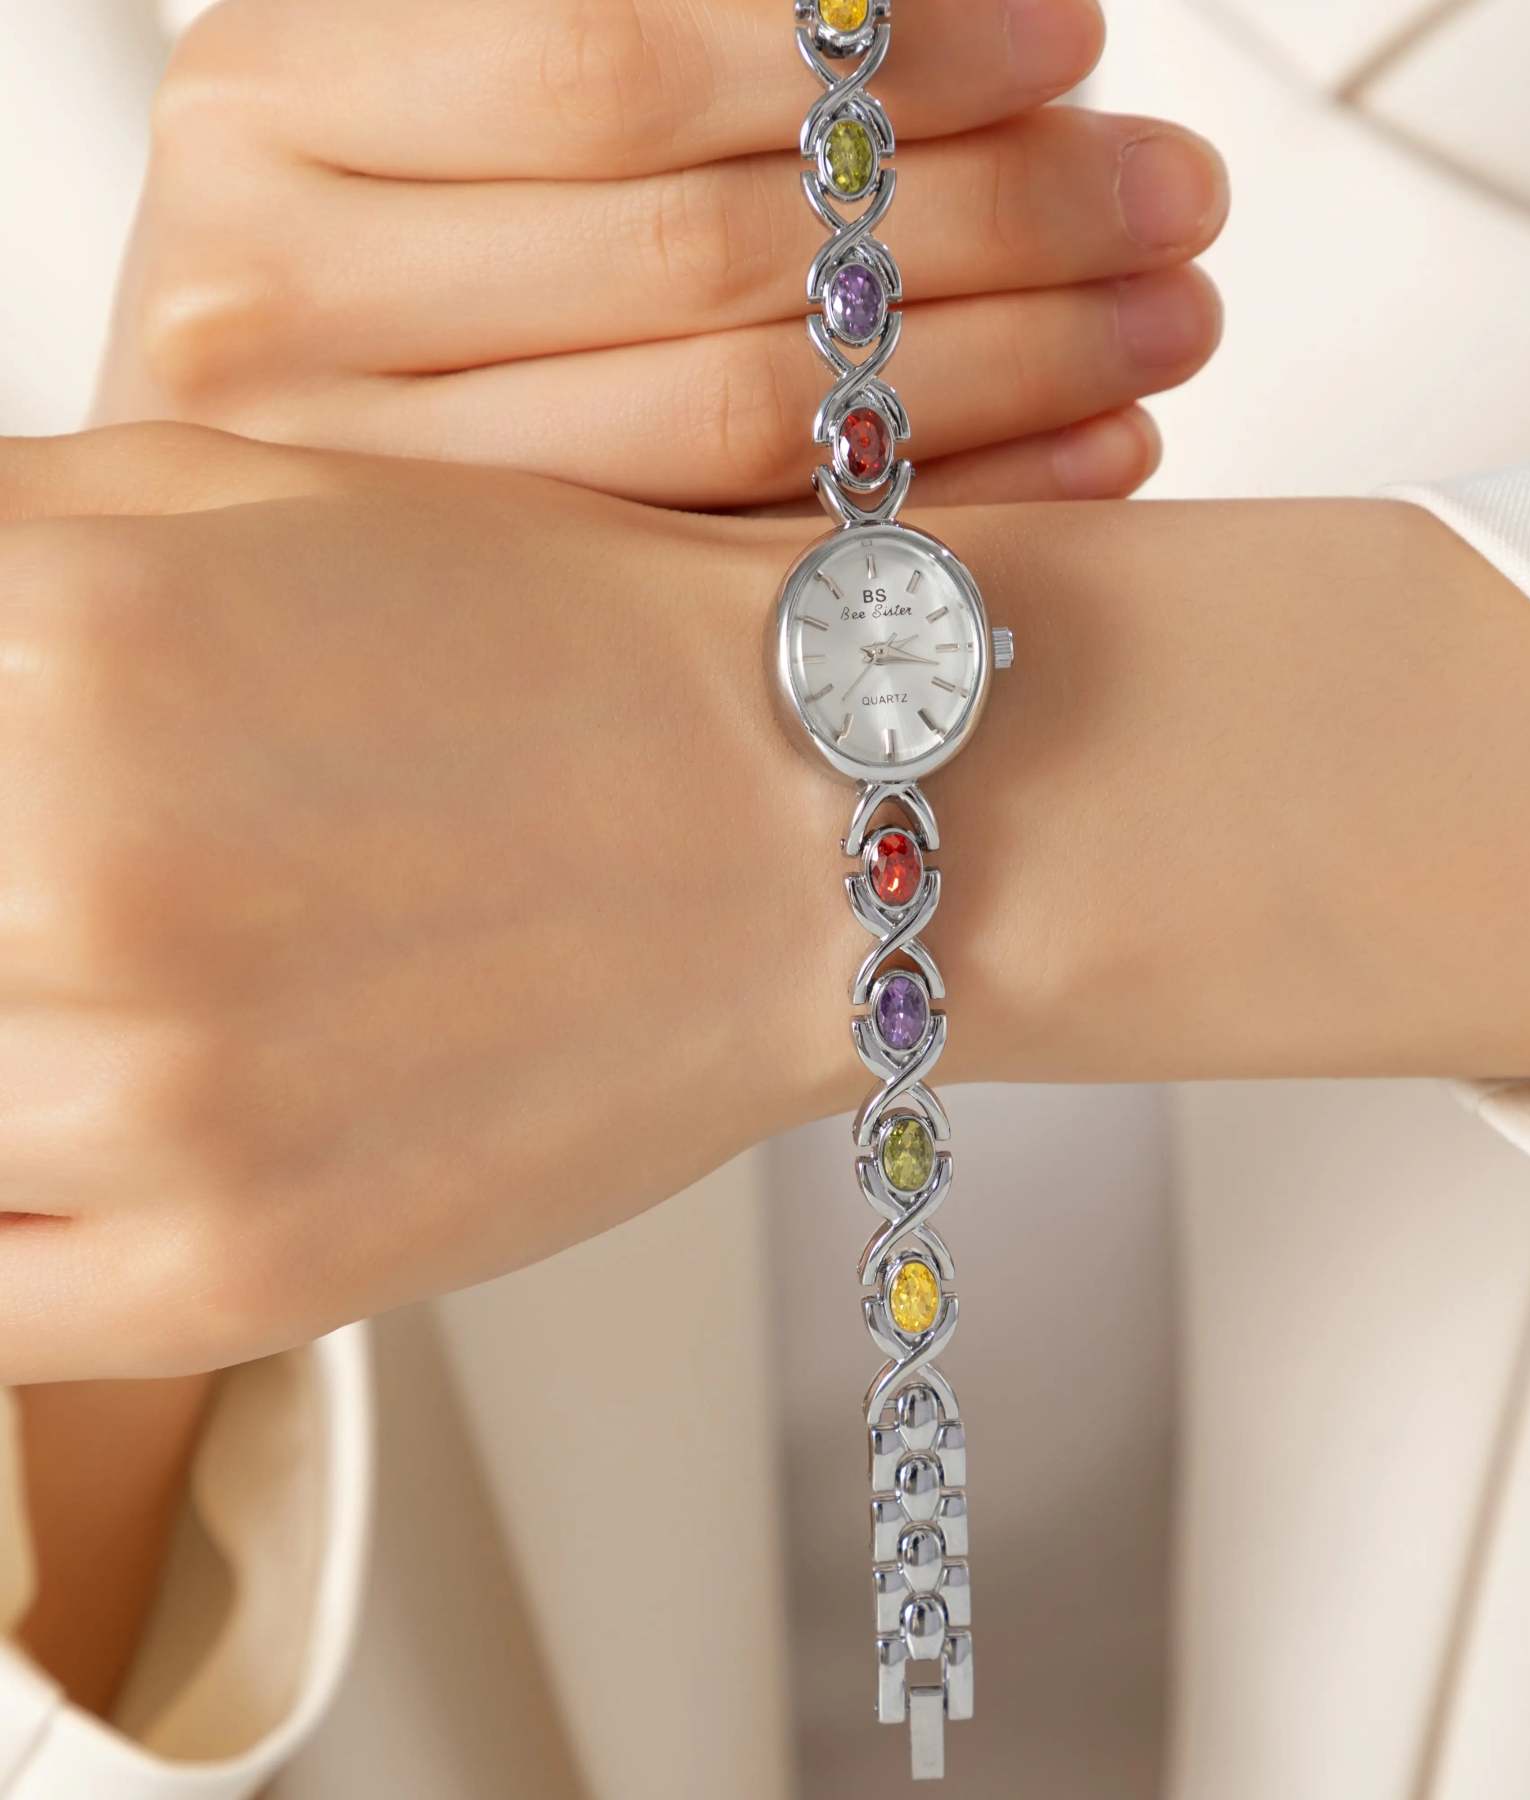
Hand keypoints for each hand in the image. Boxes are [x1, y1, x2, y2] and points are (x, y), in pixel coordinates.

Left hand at [0, 424, 843, 1382]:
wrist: (806, 829)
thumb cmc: (556, 648)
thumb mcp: (240, 487)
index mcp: (60, 638)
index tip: (0, 800)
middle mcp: (83, 873)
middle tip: (64, 884)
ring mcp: (162, 1106)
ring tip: (104, 983)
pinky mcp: (244, 1275)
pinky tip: (69, 1130)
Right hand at [99, 0, 1226, 508]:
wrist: (262, 410)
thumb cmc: (391, 223)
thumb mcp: (470, 68)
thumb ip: (658, 46)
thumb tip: (950, 20)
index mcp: (276, 100)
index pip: (623, 65)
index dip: (876, 53)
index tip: (1072, 40)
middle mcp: (281, 304)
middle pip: (709, 259)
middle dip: (991, 218)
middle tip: (1176, 202)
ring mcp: (373, 500)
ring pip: (743, 428)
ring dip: (1005, 370)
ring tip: (1166, 325)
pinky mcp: (496, 630)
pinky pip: (760, 564)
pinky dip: (951, 507)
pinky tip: (1091, 463)